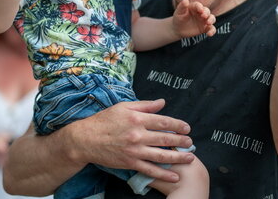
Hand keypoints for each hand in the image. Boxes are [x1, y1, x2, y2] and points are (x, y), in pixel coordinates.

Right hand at [67, 99, 194, 182]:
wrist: (86, 139)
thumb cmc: (104, 120)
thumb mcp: (123, 107)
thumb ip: (144, 105)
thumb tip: (162, 102)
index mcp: (136, 118)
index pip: (163, 121)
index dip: (178, 125)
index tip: (186, 128)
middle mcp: (137, 134)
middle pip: (165, 138)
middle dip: (181, 141)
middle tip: (190, 143)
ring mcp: (134, 150)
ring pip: (161, 155)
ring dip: (178, 157)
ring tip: (190, 158)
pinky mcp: (130, 163)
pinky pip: (150, 170)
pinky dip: (164, 174)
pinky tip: (175, 175)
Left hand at [172, 0, 215, 37]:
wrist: (178, 29)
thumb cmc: (178, 18)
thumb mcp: (178, 12)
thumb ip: (182, 6)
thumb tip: (186, 0)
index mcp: (194, 7)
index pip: (198, 5)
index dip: (199, 7)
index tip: (200, 10)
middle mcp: (201, 13)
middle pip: (207, 11)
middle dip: (207, 13)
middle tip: (204, 16)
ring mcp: (204, 20)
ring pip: (211, 18)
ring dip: (211, 20)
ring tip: (208, 23)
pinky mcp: (205, 28)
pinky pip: (211, 29)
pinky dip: (212, 31)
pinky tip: (209, 34)